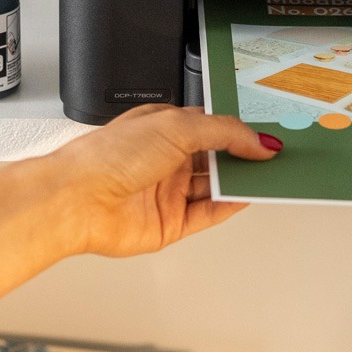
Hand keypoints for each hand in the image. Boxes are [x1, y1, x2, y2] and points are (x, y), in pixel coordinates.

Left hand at [37, 105, 281, 257]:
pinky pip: (208, 214)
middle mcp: (165, 160)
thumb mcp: (176, 127)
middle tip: (274, 157)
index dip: (238, 132)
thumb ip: (224, 132)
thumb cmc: (108, 156)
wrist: (77, 200)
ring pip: (215, 187)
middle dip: (244, 158)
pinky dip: (229, 206)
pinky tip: (247, 196)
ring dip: (240, 182)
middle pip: (216, 159)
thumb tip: (256, 140)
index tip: (266, 136)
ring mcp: (168, 193)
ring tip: (269, 176)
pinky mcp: (170, 224)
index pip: (211, 128)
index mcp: (163, 129)